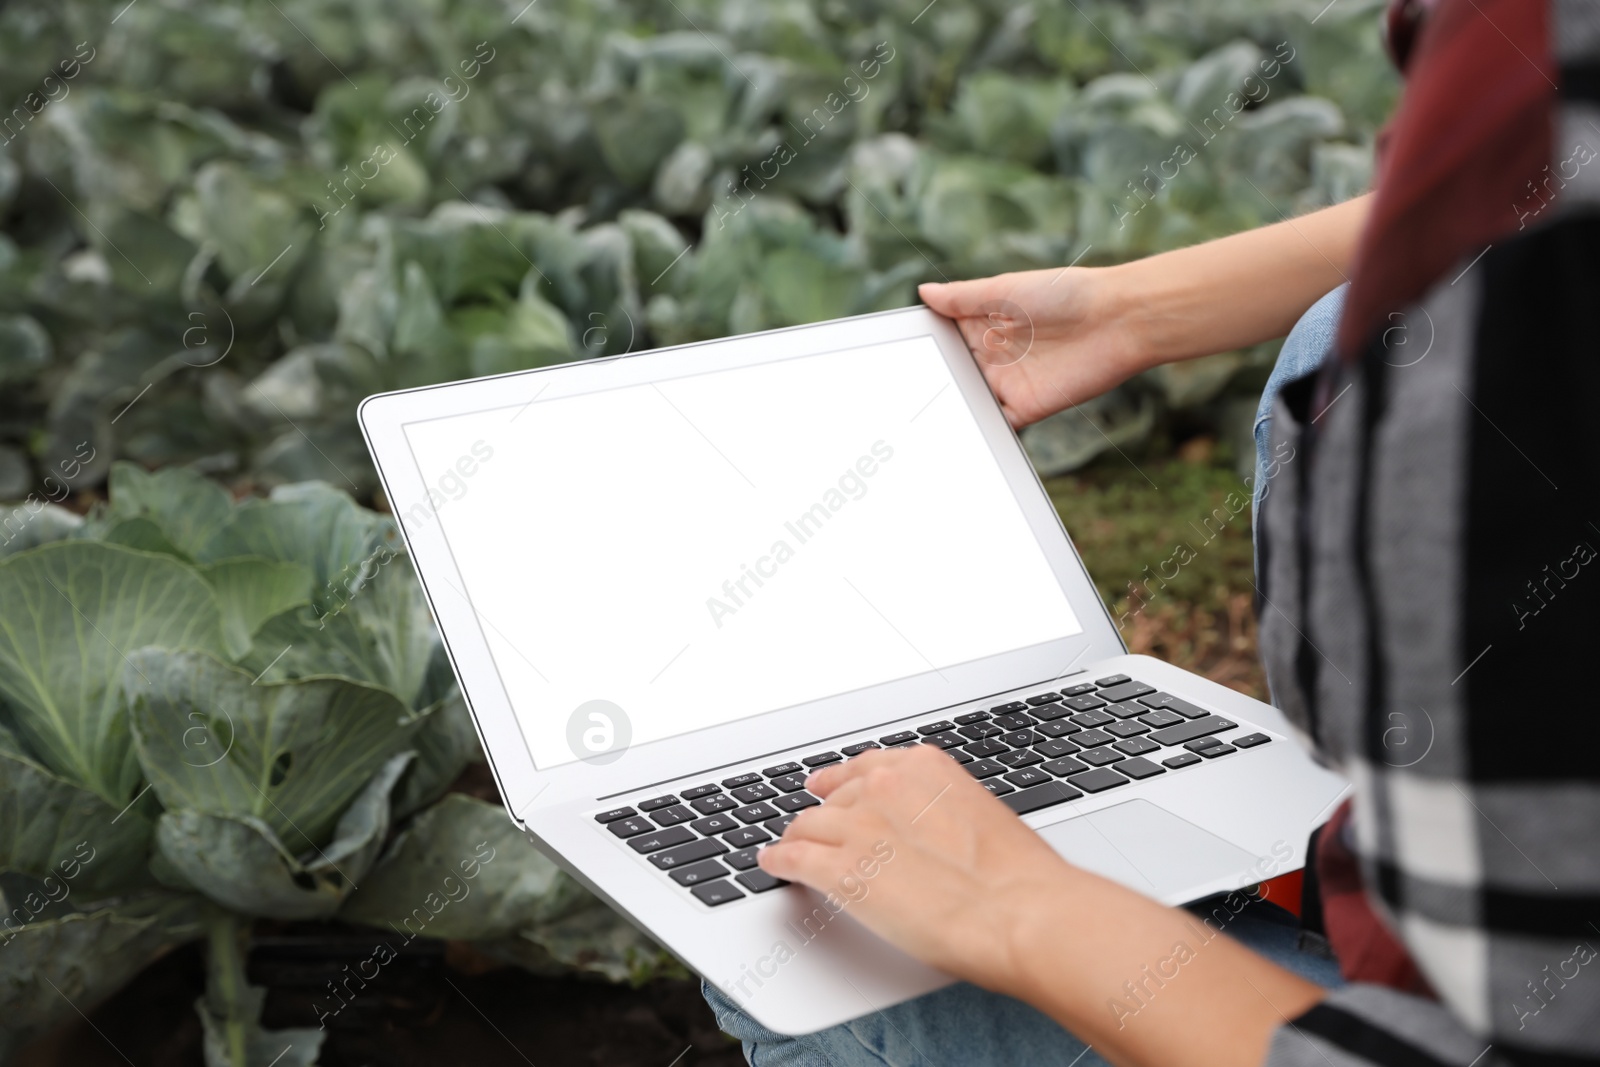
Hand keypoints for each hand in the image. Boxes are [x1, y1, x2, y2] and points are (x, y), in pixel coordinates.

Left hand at [756, 744, 1077, 994]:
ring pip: (807, 826)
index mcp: (924, 768)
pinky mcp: (841, 873)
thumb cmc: (1019, 876)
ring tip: (788, 847)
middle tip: (812, 827)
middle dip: (823, 815)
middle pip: (834, 799)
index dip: (841, 779)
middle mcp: (884, 788)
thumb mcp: (981, 818)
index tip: (828, 784)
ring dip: (797, 838)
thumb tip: (935, 833)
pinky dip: (778, 861)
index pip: (867, 767)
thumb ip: (945, 813)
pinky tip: (773, 865)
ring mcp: (859, 828)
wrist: (1022, 912)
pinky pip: (793, 859)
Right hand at [918, 267, 1147, 428]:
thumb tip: (924, 292)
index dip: (924, 346)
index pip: (945, 337)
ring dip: (950, 408)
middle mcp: (994, 353)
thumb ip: (963, 297)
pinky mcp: (1027, 407)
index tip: (895, 354)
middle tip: (897, 395)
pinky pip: (996, 423)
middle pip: (953, 372)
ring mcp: (1009, 382)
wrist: (1118, 320)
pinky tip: (957, 434)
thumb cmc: (1065, 293)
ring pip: (969, 400)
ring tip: (914, 423)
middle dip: (931, 382)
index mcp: (986, 322)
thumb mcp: (1005, 289)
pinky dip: (978, 430)